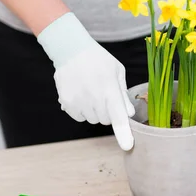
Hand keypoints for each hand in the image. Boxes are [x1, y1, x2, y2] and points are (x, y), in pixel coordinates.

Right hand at [37, 12, 135, 149]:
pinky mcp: (66, 103)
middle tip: (104, 94)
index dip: (124, 132)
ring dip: (95, 111)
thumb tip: (129, 114)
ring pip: (93, 119)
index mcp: (109, 89)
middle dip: (109, 112)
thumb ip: (123, 94)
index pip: (118, 116)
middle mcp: (93, 98)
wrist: (71, 50)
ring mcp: (78, 102)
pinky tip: (81, 94)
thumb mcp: (117, 71)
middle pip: (106, 120)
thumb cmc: (98, 60)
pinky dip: (82, 110)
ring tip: (91, 91)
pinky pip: (79, 116)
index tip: (127, 146)